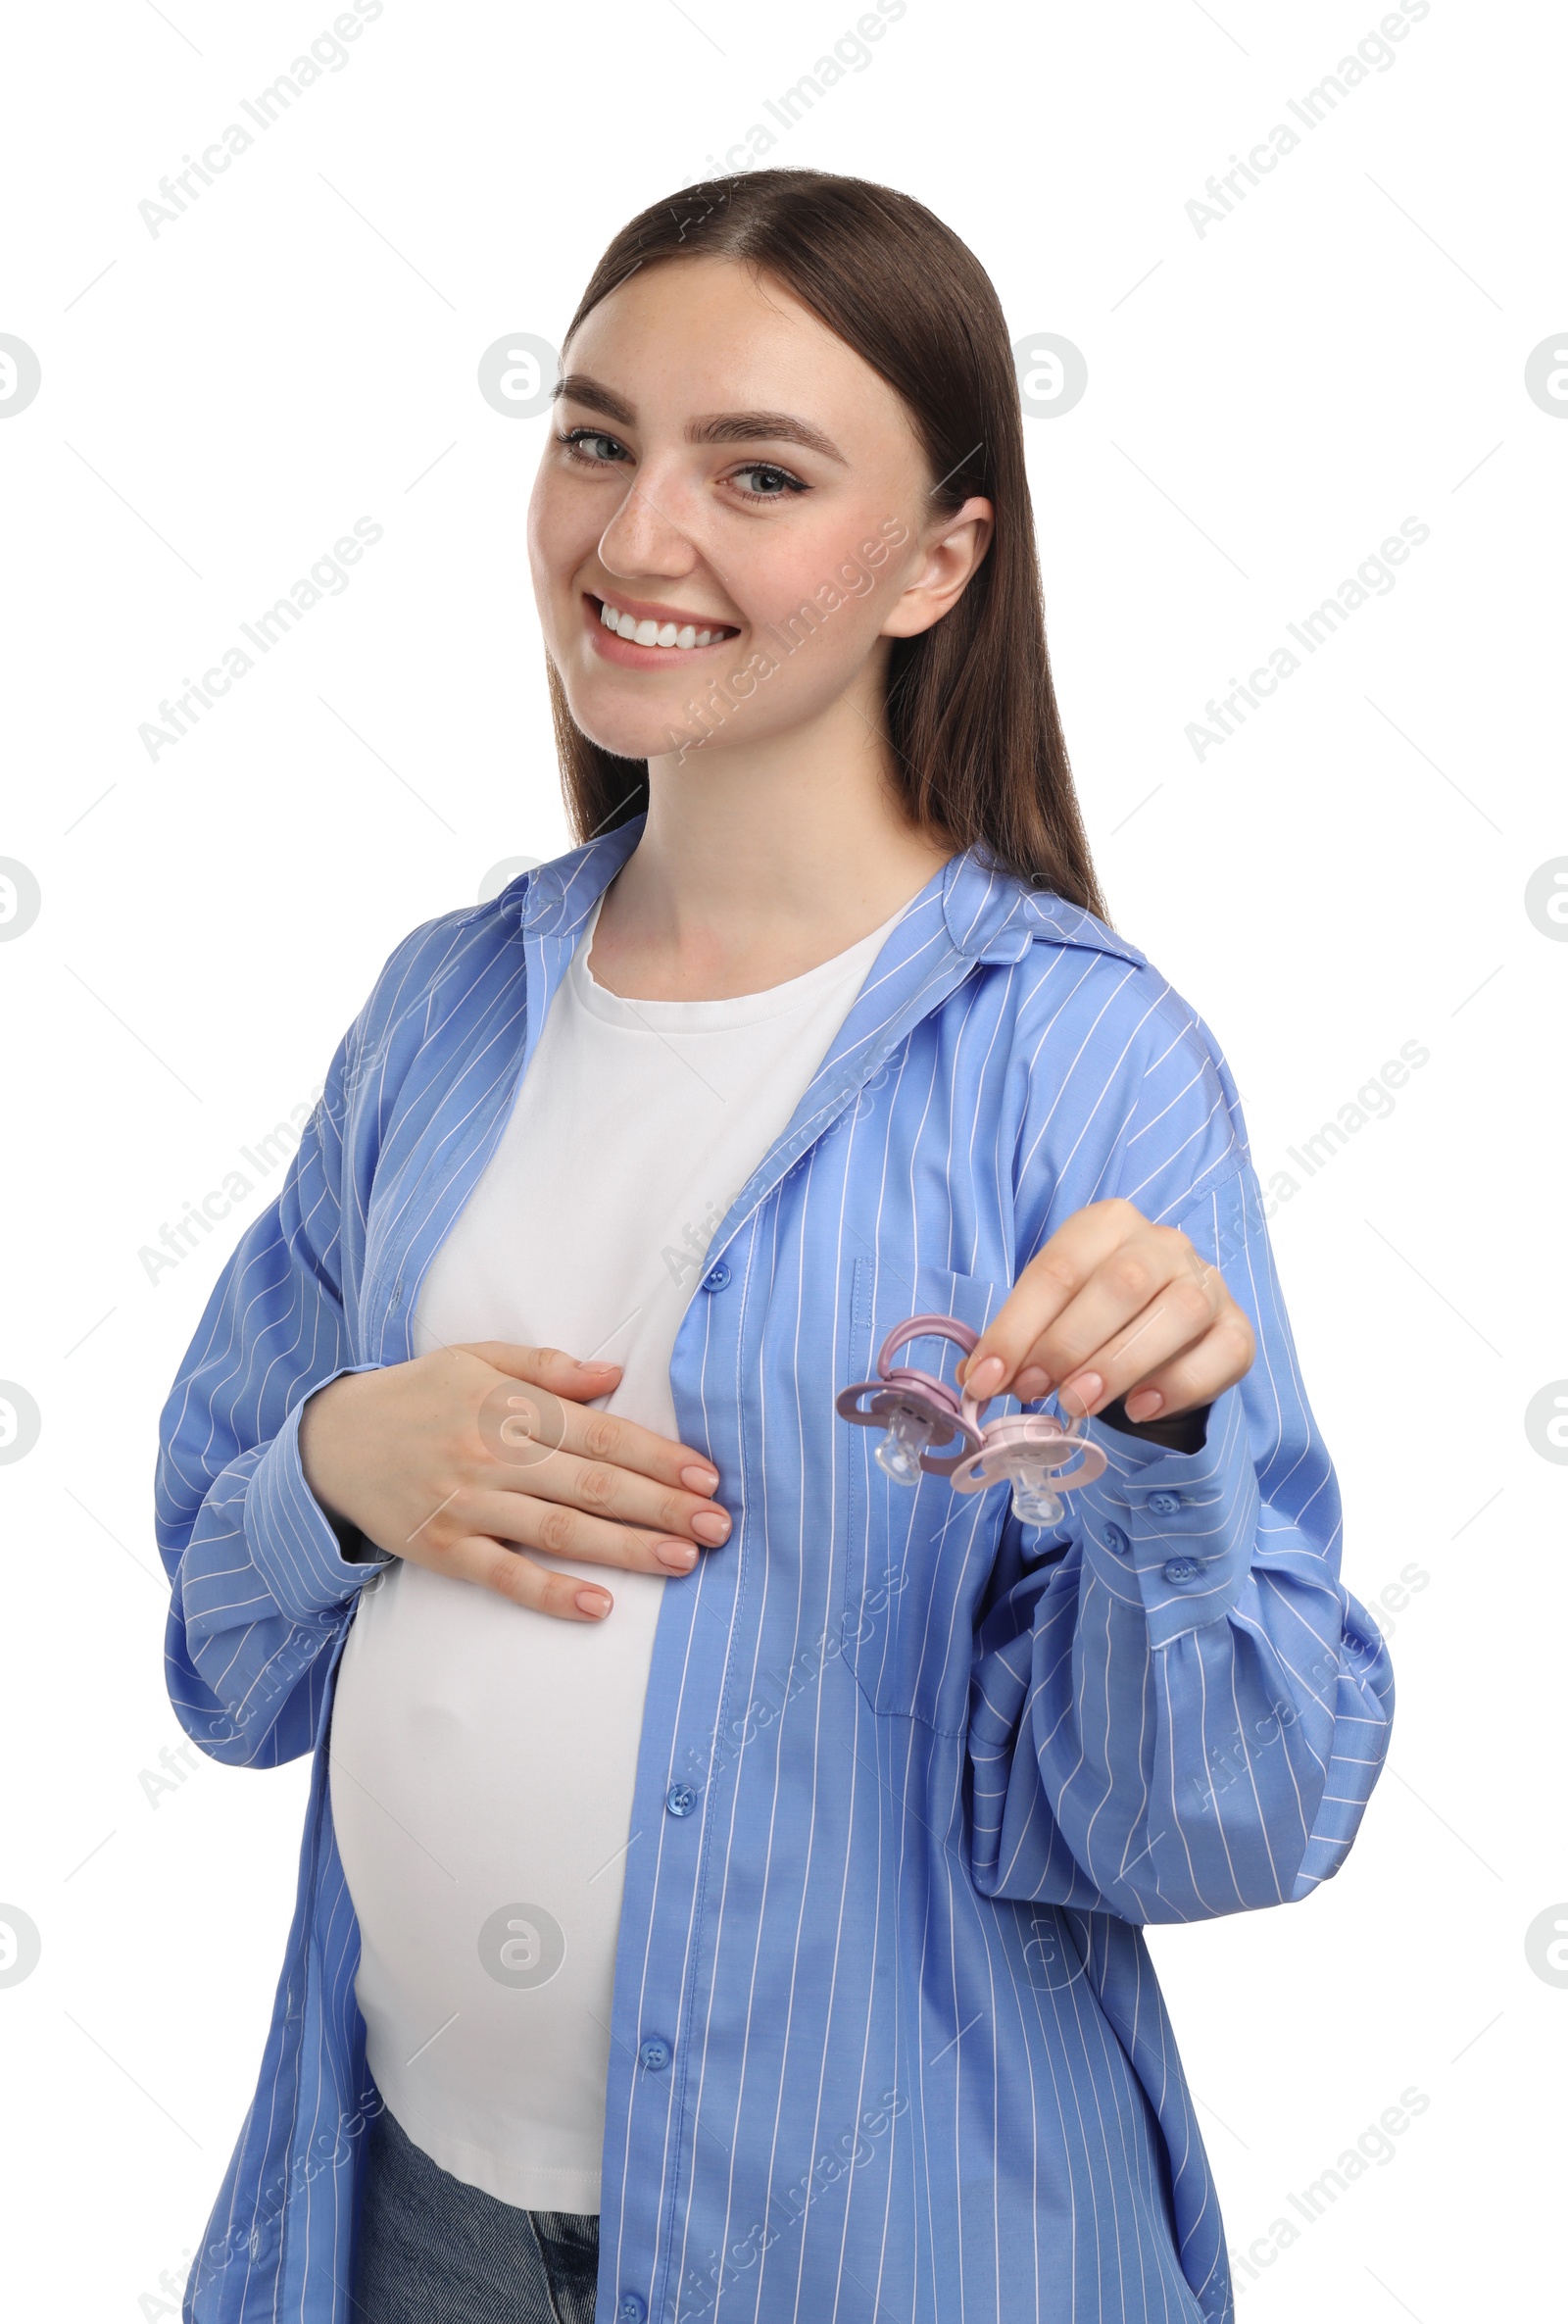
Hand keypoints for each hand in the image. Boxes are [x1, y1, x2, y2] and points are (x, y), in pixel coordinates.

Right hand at [297, 1341, 730, 1621]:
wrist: (330, 1440)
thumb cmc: (417, 1395)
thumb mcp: (475, 1359)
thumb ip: (545, 1368)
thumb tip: (614, 1375)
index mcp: (508, 1405)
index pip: (599, 1433)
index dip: (657, 1456)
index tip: (706, 1476)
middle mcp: (492, 1454)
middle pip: (591, 1483)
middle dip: (660, 1505)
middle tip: (718, 1525)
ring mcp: (467, 1505)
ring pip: (558, 1530)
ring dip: (625, 1548)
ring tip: (683, 1560)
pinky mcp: (442, 1549)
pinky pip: (503, 1575)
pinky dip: (551, 1593)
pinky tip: (598, 1606)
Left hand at [956, 1198, 1254, 1424]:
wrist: (1167, 1327)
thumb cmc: (1099, 1313)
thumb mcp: (1053, 1313)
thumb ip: (1020, 1339)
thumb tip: (977, 1378)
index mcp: (1108, 1224)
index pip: (1058, 1269)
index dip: (1017, 1327)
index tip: (986, 1378)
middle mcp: (1163, 1244)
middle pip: (1121, 1283)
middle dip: (1067, 1343)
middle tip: (1033, 1391)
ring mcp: (1207, 1284)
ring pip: (1175, 1313)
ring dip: (1119, 1364)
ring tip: (1077, 1403)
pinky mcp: (1237, 1329)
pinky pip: (1220, 1353)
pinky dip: (1178, 1385)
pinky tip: (1137, 1409)